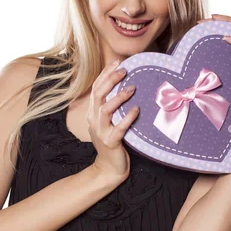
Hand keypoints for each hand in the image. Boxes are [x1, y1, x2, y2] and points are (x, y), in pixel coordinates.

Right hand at [87, 60, 139, 182]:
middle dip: (110, 80)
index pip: (96, 88)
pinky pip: (119, 128)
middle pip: (98, 95)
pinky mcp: (111, 143)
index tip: (117, 62)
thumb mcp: (110, 122)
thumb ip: (113, 106)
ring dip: (118, 97)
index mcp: (93, 113)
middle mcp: (94, 120)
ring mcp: (101, 132)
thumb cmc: (114, 142)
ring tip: (132, 88)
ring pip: (105, 109)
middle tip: (124, 70)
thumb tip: (128, 86)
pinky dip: (128, 118)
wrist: (109, 169)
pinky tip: (137, 110)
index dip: (105, 74)